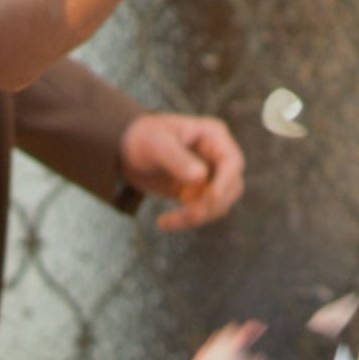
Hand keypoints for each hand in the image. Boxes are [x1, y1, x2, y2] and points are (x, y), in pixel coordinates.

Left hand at [118, 111, 245, 232]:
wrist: (126, 149)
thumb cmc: (142, 137)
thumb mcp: (156, 143)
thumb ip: (177, 158)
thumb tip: (201, 176)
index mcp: (214, 137)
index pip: (232, 163)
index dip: (225, 182)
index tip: (210, 199)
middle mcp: (217, 157)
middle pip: (231, 187)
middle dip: (211, 205)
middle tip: (187, 215)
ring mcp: (210, 176)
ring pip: (219, 204)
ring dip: (197, 216)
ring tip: (166, 222)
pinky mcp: (198, 192)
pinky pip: (202, 211)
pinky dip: (186, 221)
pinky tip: (164, 222)